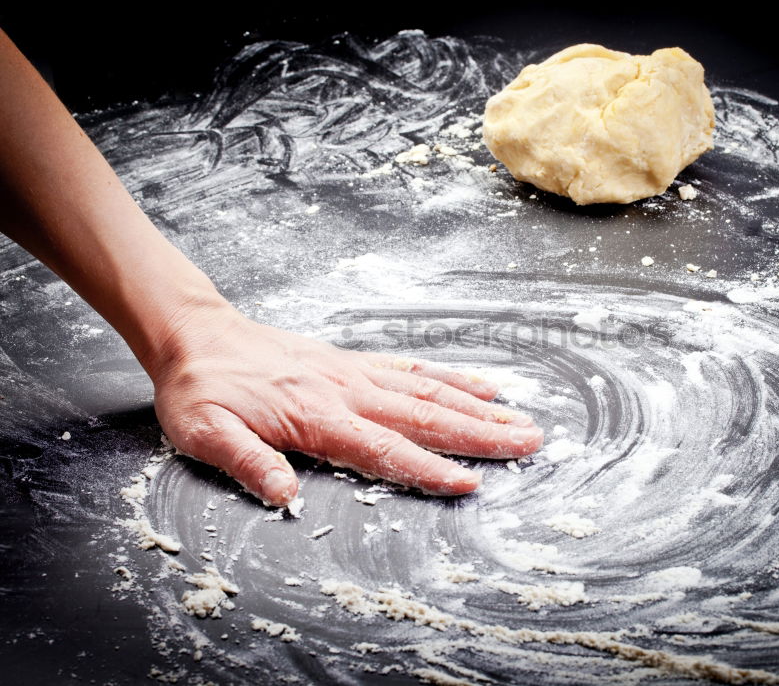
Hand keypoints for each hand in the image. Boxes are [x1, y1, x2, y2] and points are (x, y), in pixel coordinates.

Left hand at [150, 305, 543, 505]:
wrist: (198, 336)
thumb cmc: (202, 390)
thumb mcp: (205, 434)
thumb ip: (247, 462)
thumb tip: (284, 496)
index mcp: (316, 416)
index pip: (384, 449)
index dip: (429, 469)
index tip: (470, 482)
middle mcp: (347, 391)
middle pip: (425, 416)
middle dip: (480, 434)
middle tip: (528, 444)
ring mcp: (356, 373)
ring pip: (429, 392)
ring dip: (478, 408)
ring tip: (520, 420)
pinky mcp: (356, 362)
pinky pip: (412, 368)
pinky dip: (450, 377)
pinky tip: (480, 385)